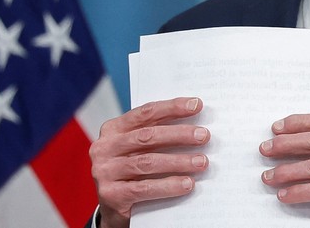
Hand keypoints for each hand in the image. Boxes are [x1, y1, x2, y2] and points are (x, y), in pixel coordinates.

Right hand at [89, 97, 209, 227]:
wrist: (109, 205)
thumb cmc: (130, 168)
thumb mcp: (137, 147)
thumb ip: (156, 133)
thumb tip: (195, 125)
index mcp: (112, 129)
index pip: (146, 113)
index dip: (172, 108)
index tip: (196, 105)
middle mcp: (105, 148)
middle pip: (148, 136)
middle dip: (179, 134)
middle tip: (204, 136)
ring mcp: (105, 172)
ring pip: (147, 162)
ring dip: (179, 161)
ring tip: (201, 162)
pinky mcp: (110, 195)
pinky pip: (144, 188)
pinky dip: (168, 185)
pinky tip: (187, 183)